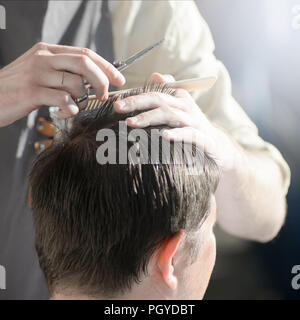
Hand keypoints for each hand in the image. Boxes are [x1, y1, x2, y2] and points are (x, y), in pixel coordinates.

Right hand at [0, 42, 124, 126]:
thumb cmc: (19, 88)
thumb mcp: (40, 72)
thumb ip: (63, 71)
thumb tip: (91, 80)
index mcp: (48, 51)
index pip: (85, 53)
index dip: (106, 66)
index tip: (119, 79)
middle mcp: (43, 58)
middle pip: (84, 63)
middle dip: (101, 81)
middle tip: (104, 95)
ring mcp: (37, 74)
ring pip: (76, 83)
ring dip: (82, 99)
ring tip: (74, 107)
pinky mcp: (32, 91)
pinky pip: (64, 100)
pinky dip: (71, 109)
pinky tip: (65, 112)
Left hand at [113, 72, 243, 171]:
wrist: (219, 148)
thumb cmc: (193, 127)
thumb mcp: (180, 108)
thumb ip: (167, 93)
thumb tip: (155, 75)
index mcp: (179, 98)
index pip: (155, 92)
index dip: (135, 95)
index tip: (116, 101)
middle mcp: (186, 107)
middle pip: (159, 100)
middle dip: (137, 103)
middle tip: (117, 108)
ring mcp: (194, 122)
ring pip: (170, 115)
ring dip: (150, 118)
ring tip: (132, 123)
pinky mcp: (202, 138)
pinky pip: (189, 134)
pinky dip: (177, 134)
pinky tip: (164, 136)